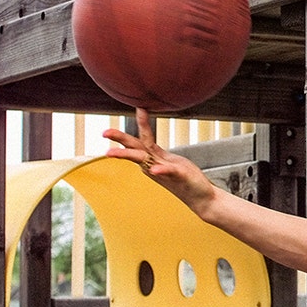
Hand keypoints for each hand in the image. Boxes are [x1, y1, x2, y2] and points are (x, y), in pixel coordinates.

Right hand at [103, 108, 217, 215]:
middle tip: (104, 132)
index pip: (144, 138)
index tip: (138, 106)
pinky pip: (168, 172)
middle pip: (135, 148)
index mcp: (156, 158)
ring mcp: (165, 172)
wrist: (202, 199)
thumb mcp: (172, 163)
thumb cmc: (187, 180)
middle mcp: (156, 164)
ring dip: (128, 155)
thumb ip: (158, 156)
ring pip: (143, 160)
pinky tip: (155, 169)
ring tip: (111, 153)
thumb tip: (148, 145)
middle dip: (120, 139)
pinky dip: (161, 169)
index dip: (141, 122)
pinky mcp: (179, 178)